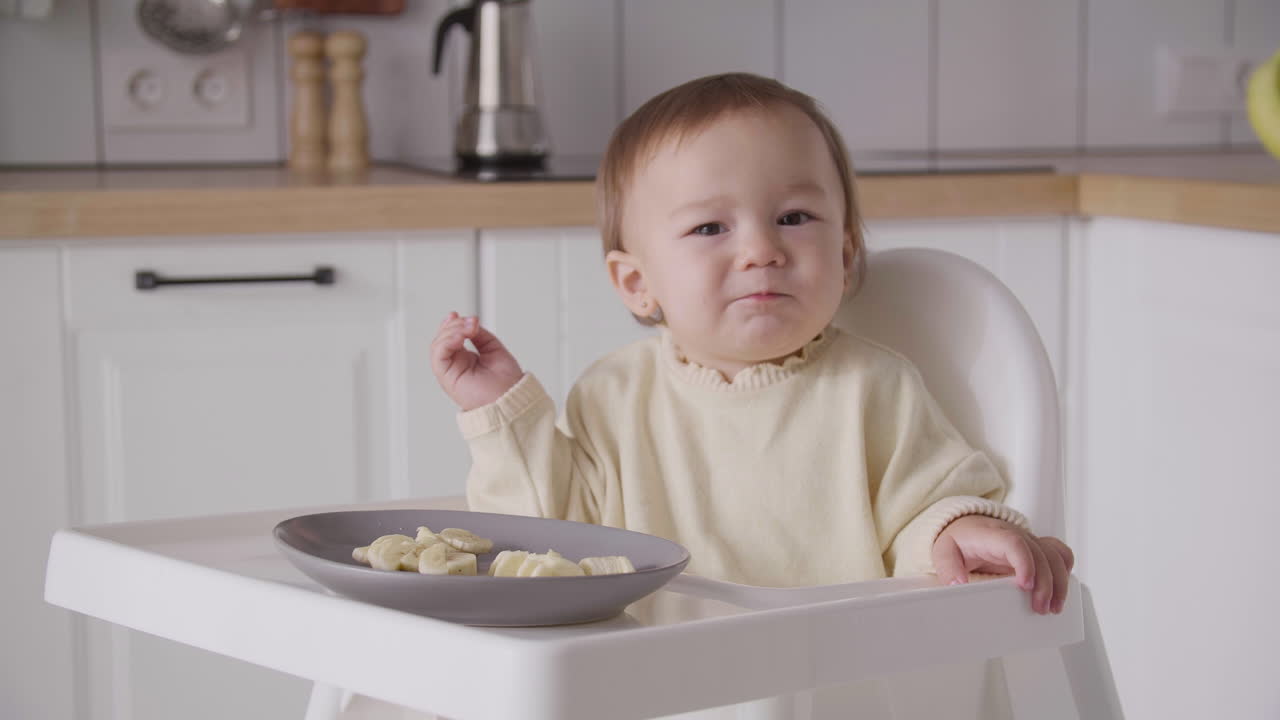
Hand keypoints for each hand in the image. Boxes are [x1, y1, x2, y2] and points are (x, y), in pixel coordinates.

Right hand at [430, 312, 523, 410]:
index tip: (458, 314)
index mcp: (464, 359)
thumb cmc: (506, 382)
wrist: (511, 399)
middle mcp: (455, 365)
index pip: (449, 338)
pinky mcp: (447, 378)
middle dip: (454, 325)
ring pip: (437, 346)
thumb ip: (479, 335)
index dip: (451, 324)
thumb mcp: (493, 349)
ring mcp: (450, 372)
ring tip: (469, 328)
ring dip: (451, 331)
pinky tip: (460, 336)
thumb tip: (469, 322)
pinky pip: (438, 356)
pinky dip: (446, 342)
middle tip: (471, 322)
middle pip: (441, 339)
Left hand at [931, 514, 1074, 614]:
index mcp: (992, 535)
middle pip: (1040, 554)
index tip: (1025, 585)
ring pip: (1054, 555)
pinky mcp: (1036, 548)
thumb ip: (948, 567)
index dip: (1025, 563)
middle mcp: (1015, 535)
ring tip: (1053, 607)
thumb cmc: (959, 539)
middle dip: (1045, 583)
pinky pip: (1059, 553)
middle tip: (1039, 607)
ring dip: (1059, 582)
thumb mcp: (944, 551)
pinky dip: (1065, 570)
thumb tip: (957, 584)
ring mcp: (1028, 541)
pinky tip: (1061, 588)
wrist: (965, 526)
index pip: (1014, 543)